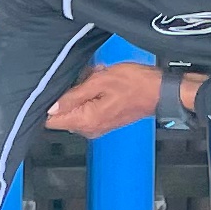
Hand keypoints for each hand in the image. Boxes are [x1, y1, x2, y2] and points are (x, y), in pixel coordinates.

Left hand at [49, 57, 172, 139]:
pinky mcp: (103, 121)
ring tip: (99, 81)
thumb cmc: (135, 84)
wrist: (159, 91)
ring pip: (76, 108)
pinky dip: (92, 95)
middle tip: (87, 80)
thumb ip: (73, 96)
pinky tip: (104, 85)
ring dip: (83, 92)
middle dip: (71, 94)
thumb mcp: (100, 81)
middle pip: (64, 113)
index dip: (52, 104)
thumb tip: (52, 107)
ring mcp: (97, 126)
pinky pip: (88, 108)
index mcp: (86, 121)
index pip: (52, 121)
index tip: (61, 90)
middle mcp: (90, 129)